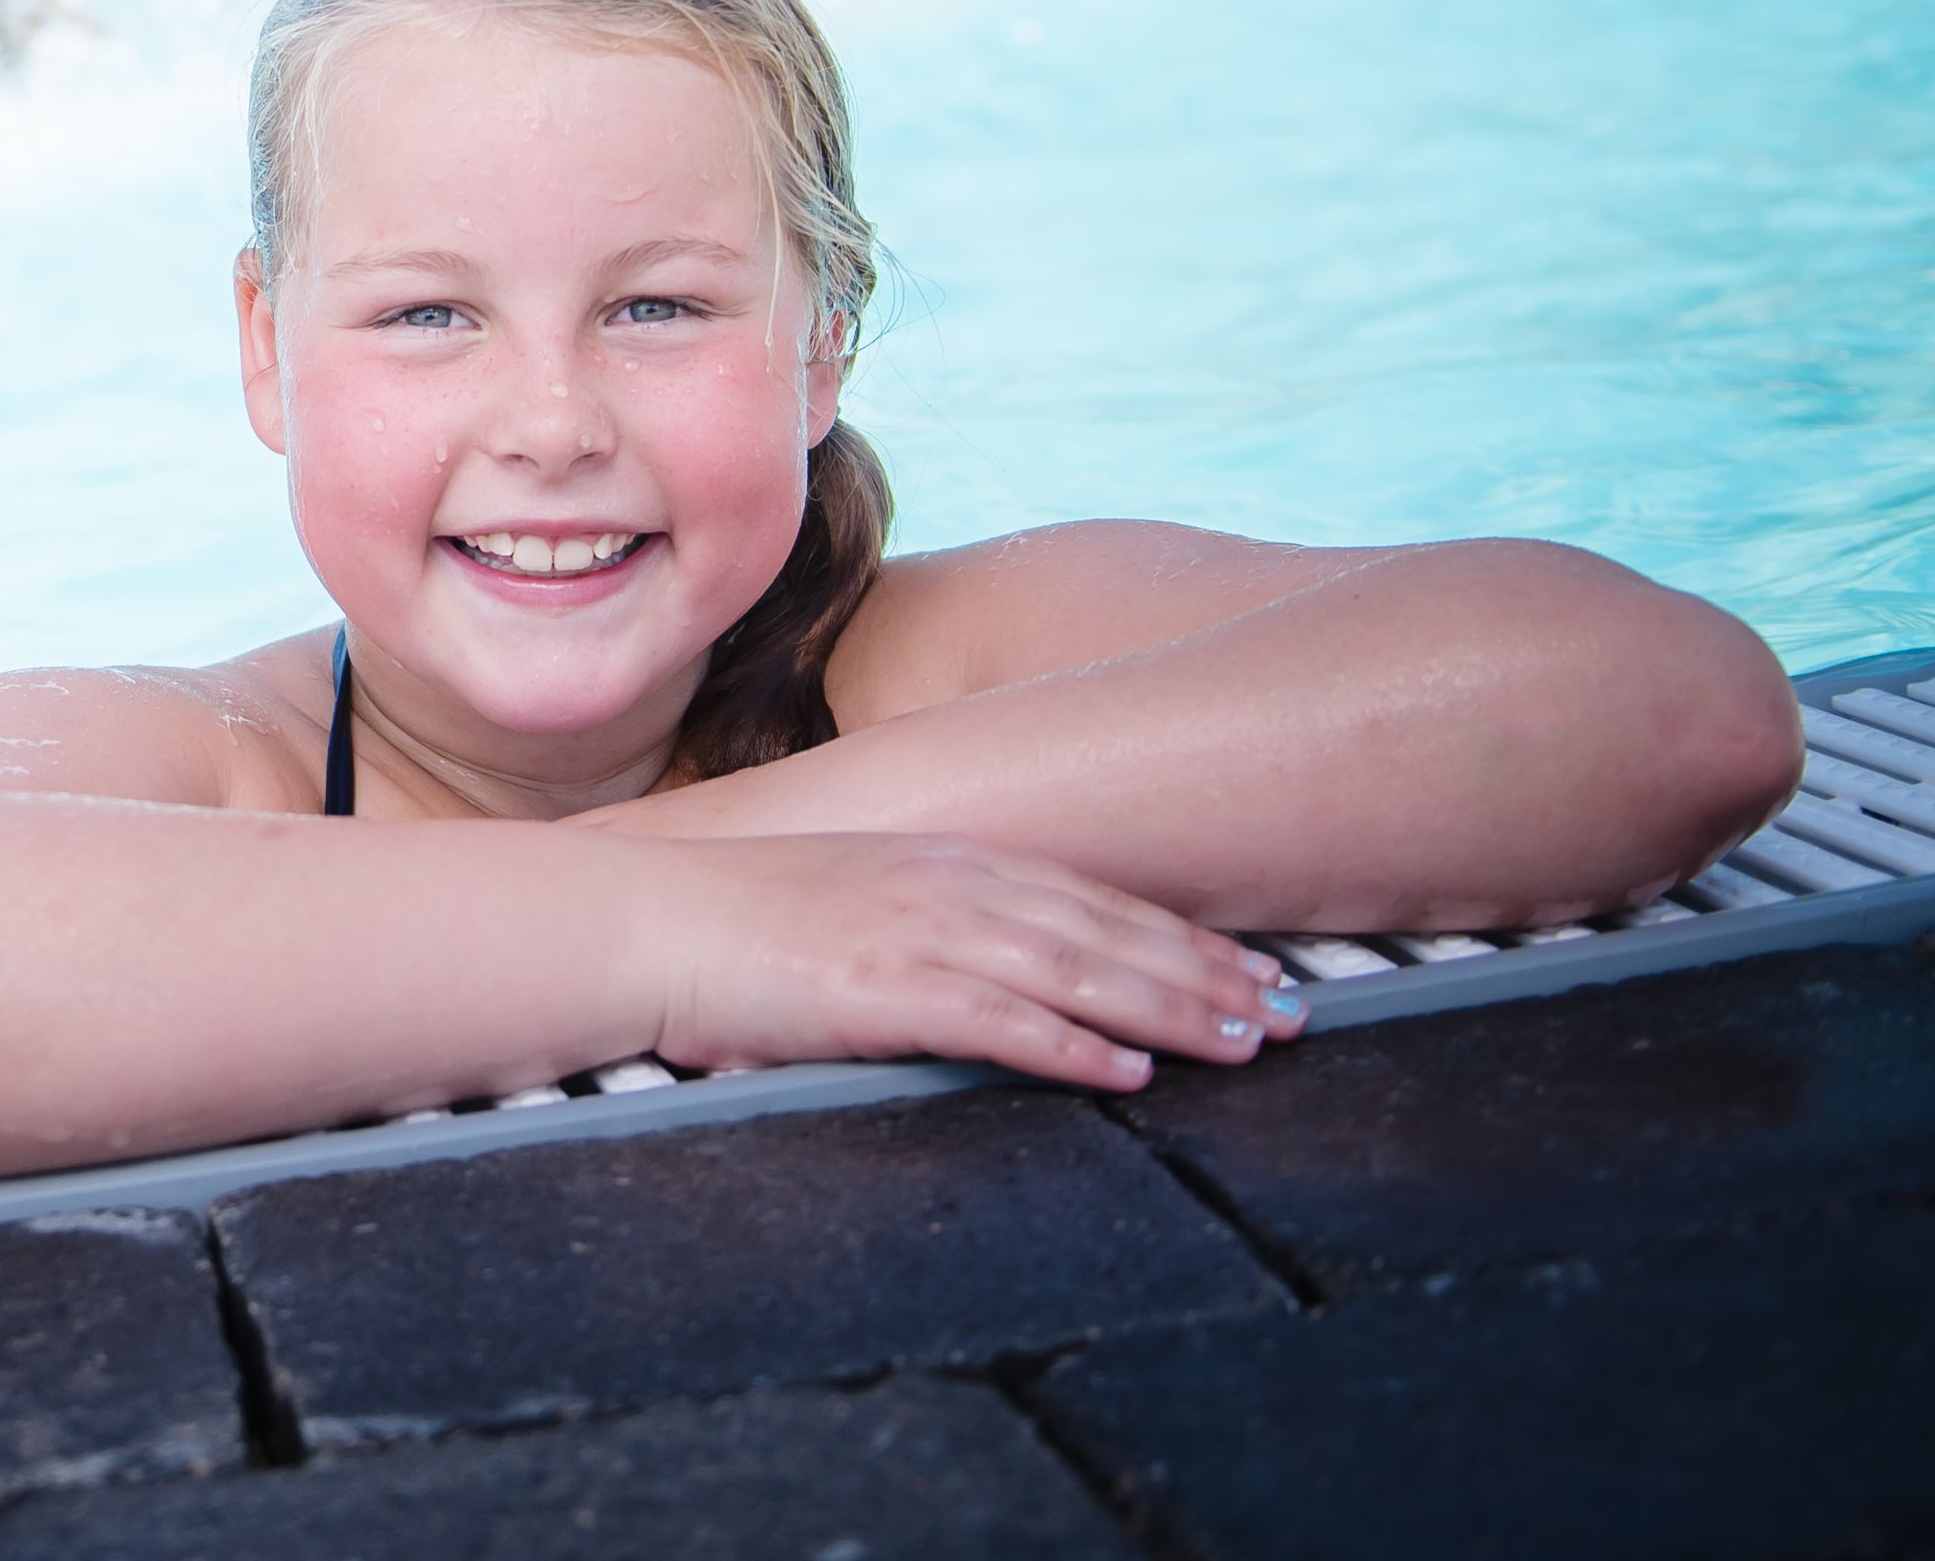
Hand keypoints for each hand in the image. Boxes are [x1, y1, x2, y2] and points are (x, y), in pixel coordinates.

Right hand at [628, 833, 1299, 1091]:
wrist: (641, 921)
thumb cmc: (732, 923)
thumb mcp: (849, 900)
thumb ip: (926, 925)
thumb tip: (991, 971)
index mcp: (943, 860)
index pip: (1090, 897)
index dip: (1180, 936)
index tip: (1251, 969)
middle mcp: (946, 884)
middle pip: (1106, 930)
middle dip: (1208, 974)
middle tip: (1293, 1012)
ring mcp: (918, 933)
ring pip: (1077, 972)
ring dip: (1173, 1008)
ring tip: (1248, 1042)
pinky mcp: (882, 990)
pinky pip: (1000, 1022)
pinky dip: (1074, 1047)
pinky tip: (1131, 1074)